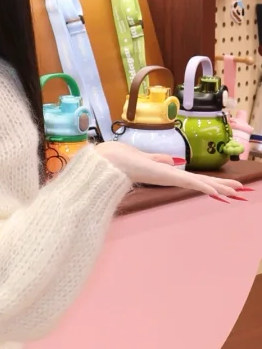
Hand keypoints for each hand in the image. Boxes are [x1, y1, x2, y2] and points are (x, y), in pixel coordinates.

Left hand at [94, 141, 251, 200]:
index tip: (223, 186)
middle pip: (200, 182)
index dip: (208, 182)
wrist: (110, 163)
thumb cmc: (123, 158)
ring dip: (219, 186)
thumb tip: (171, 160)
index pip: (192, 178)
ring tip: (237, 191)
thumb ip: (158, 159)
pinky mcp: (167, 177)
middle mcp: (170, 178)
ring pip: (199, 183)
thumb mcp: (146, 157)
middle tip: (239, 190)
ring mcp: (170, 178)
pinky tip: (217, 191)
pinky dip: (204, 186)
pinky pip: (190, 182)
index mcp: (166, 173)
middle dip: (219, 186)